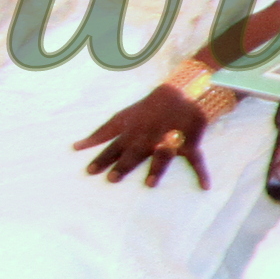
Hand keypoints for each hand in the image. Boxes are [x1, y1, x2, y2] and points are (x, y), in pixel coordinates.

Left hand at [74, 85, 211, 189]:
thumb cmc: (149, 107)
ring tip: (149, 184)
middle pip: (133, 152)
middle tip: (112, 179)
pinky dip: (202, 173)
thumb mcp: (122, 117)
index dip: (101, 157)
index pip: (112, 145)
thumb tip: (74, 148)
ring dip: (156, 169)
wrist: (180, 92)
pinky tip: (205, 186)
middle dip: (123, 165)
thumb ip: (102, 133)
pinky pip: (197, 159)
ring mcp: (168, 139)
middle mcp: (148, 136)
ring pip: (161, 155)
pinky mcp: (188, 143)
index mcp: (131, 130)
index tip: (90, 171)